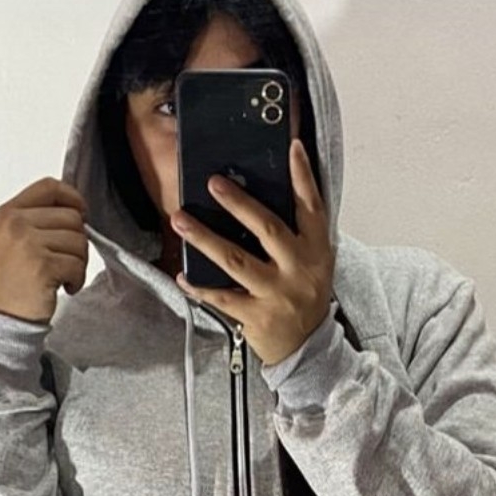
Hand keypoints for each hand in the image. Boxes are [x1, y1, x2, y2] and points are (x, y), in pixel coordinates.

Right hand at [0, 177, 88, 324]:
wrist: (3, 319)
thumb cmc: (12, 283)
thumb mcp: (13, 240)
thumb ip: (37, 219)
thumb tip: (77, 209)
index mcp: (8, 212)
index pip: (49, 186)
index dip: (72, 197)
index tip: (81, 214)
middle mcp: (16, 223)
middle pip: (71, 216)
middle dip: (77, 242)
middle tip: (66, 262)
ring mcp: (28, 243)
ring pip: (79, 240)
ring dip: (78, 262)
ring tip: (62, 276)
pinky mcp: (42, 265)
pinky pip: (77, 264)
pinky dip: (77, 279)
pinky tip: (64, 288)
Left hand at [172, 138, 334, 366]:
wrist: (308, 349)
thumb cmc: (306, 298)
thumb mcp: (315, 262)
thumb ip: (298, 233)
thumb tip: (266, 193)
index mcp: (315, 251)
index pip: (312, 207)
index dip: (303, 177)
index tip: (291, 147)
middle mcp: (298, 270)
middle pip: (268, 229)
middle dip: (239, 204)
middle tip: (212, 182)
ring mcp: (276, 294)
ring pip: (237, 261)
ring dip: (205, 239)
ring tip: (180, 220)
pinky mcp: (256, 317)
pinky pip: (222, 297)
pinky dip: (200, 286)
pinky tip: (182, 274)